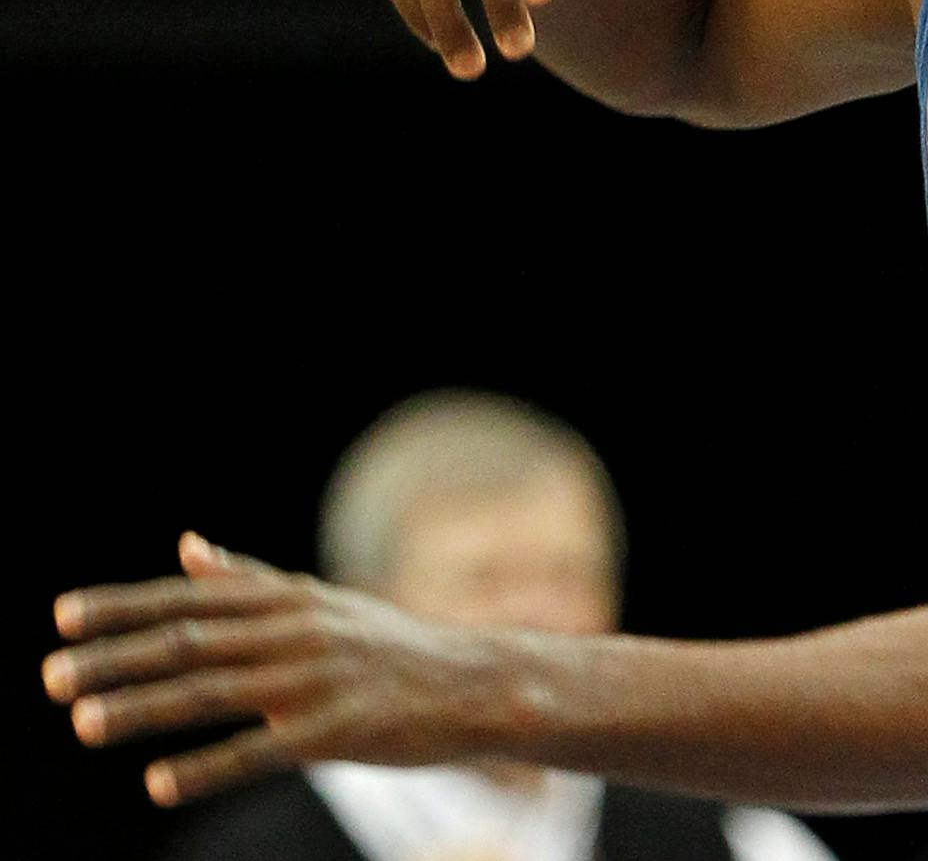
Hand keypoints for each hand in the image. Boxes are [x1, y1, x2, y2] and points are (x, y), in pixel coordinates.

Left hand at [44, 535, 499, 805]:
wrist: (474, 682)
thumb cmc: (388, 646)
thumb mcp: (320, 601)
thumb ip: (250, 579)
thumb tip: (186, 545)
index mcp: (287, 598)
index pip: (191, 598)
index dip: (125, 606)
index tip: (64, 617)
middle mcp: (296, 631)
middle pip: (191, 642)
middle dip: (116, 658)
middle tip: (53, 677)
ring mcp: (315, 680)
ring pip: (213, 692)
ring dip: (143, 708)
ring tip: (83, 724)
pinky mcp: (334, 730)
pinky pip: (259, 751)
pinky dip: (206, 767)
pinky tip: (158, 783)